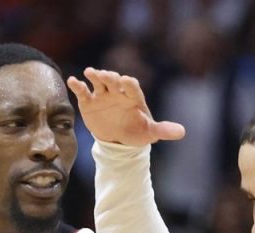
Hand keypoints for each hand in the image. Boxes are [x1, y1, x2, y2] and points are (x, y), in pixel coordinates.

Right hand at [66, 68, 185, 146]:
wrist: (118, 138)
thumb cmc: (136, 131)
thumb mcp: (150, 132)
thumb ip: (163, 130)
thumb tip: (182, 132)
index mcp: (132, 96)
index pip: (132, 86)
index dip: (128, 84)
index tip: (125, 82)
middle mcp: (117, 92)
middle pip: (113, 80)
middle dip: (110, 77)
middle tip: (105, 75)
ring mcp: (102, 95)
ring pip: (98, 82)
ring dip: (94, 76)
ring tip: (89, 72)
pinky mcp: (89, 101)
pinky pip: (83, 92)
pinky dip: (77, 85)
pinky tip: (72, 81)